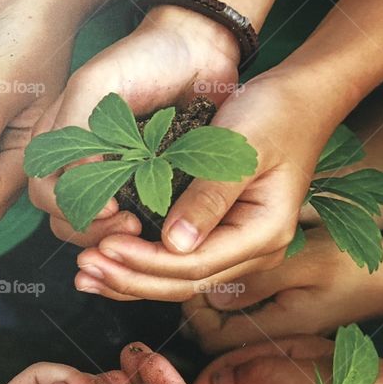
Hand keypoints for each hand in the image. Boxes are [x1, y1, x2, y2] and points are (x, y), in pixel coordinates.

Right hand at [30, 5, 240, 248]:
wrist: (196, 48)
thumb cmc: (142, 57)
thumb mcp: (95, 86)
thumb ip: (74, 133)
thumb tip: (71, 186)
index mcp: (56, 142)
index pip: (45, 192)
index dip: (71, 206)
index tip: (111, 207)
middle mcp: (76, 163)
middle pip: (64, 217)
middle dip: (93, 228)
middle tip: (130, 226)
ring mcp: (108, 177)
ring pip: (92, 226)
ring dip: (112, 234)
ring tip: (143, 228)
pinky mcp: (141, 185)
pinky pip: (127, 219)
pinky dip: (137, 229)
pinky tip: (156, 226)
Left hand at [73, 70, 331, 301]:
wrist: (298, 99)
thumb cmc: (273, 113)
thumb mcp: (241, 148)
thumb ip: (210, 197)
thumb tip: (174, 244)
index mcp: (263, 234)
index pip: (195, 265)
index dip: (145, 262)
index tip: (103, 247)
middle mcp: (253, 252)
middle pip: (183, 284)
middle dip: (129, 279)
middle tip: (83, 270)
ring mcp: (237, 248)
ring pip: (177, 281)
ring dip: (129, 280)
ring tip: (85, 275)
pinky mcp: (220, 238)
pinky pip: (176, 264)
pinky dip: (141, 266)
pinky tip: (108, 265)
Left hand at [182, 229, 382, 352]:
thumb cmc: (353, 265)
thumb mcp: (307, 261)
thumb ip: (259, 282)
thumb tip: (211, 296)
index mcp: (275, 332)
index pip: (211, 340)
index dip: (191, 311)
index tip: (188, 274)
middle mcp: (269, 341)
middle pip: (209, 338)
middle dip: (190, 304)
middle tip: (183, 267)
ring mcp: (272, 335)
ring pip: (220, 328)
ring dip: (202, 299)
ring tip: (198, 264)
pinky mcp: (277, 323)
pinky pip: (235, 318)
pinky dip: (219, 296)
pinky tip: (219, 270)